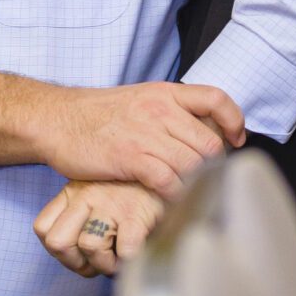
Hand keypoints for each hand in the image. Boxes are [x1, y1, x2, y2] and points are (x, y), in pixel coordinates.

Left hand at [33, 179, 165, 277]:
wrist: (166, 165)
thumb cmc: (132, 186)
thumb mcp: (96, 188)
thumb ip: (81, 212)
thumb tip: (79, 253)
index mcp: (73, 191)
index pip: (43, 228)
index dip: (59, 251)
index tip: (77, 254)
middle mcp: (87, 195)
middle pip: (57, 243)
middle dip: (76, 263)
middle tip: (95, 263)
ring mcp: (111, 204)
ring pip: (88, 247)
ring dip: (104, 264)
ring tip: (117, 259)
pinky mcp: (136, 214)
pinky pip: (122, 251)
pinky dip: (128, 261)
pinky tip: (134, 253)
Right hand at [39, 82, 245, 200]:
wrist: (59, 119)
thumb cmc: (99, 115)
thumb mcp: (141, 99)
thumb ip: (171, 112)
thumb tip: (201, 131)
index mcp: (166, 93)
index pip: (216, 99)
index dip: (234, 121)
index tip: (237, 140)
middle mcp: (161, 110)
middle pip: (210, 141)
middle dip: (215, 165)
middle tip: (210, 179)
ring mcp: (147, 133)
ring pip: (193, 163)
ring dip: (197, 184)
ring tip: (193, 196)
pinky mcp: (131, 157)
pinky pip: (168, 180)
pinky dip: (176, 195)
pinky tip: (173, 202)